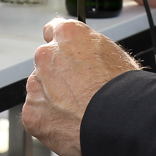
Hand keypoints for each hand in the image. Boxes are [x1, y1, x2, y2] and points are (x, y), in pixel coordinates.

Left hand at [23, 18, 139, 155]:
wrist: (120, 121)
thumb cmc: (123, 89)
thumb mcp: (113, 54)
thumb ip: (88, 49)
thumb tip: (85, 54)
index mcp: (67, 36)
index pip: (53, 30)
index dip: (62, 46)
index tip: (64, 54)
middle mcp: (46, 55)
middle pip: (45, 64)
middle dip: (57, 75)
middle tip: (78, 91)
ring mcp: (36, 84)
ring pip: (39, 90)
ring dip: (51, 98)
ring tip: (76, 111)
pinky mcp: (32, 112)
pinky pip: (36, 115)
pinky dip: (48, 121)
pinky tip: (69, 125)